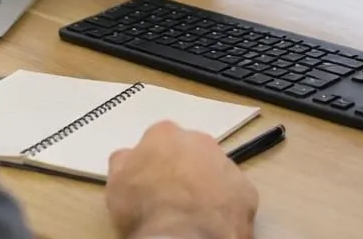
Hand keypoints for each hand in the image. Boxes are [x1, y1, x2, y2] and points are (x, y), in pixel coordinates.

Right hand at [107, 121, 257, 238]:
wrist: (182, 236)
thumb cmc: (144, 207)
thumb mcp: (116, 182)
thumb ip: (124, 161)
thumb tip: (129, 156)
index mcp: (166, 134)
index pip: (160, 140)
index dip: (155, 161)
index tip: (150, 180)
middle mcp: (200, 141)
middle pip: (192, 151)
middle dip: (185, 169)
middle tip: (173, 196)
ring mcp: (227, 165)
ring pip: (216, 171)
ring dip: (207, 186)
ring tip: (193, 213)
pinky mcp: (246, 191)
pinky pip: (235, 196)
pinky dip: (225, 207)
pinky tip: (212, 222)